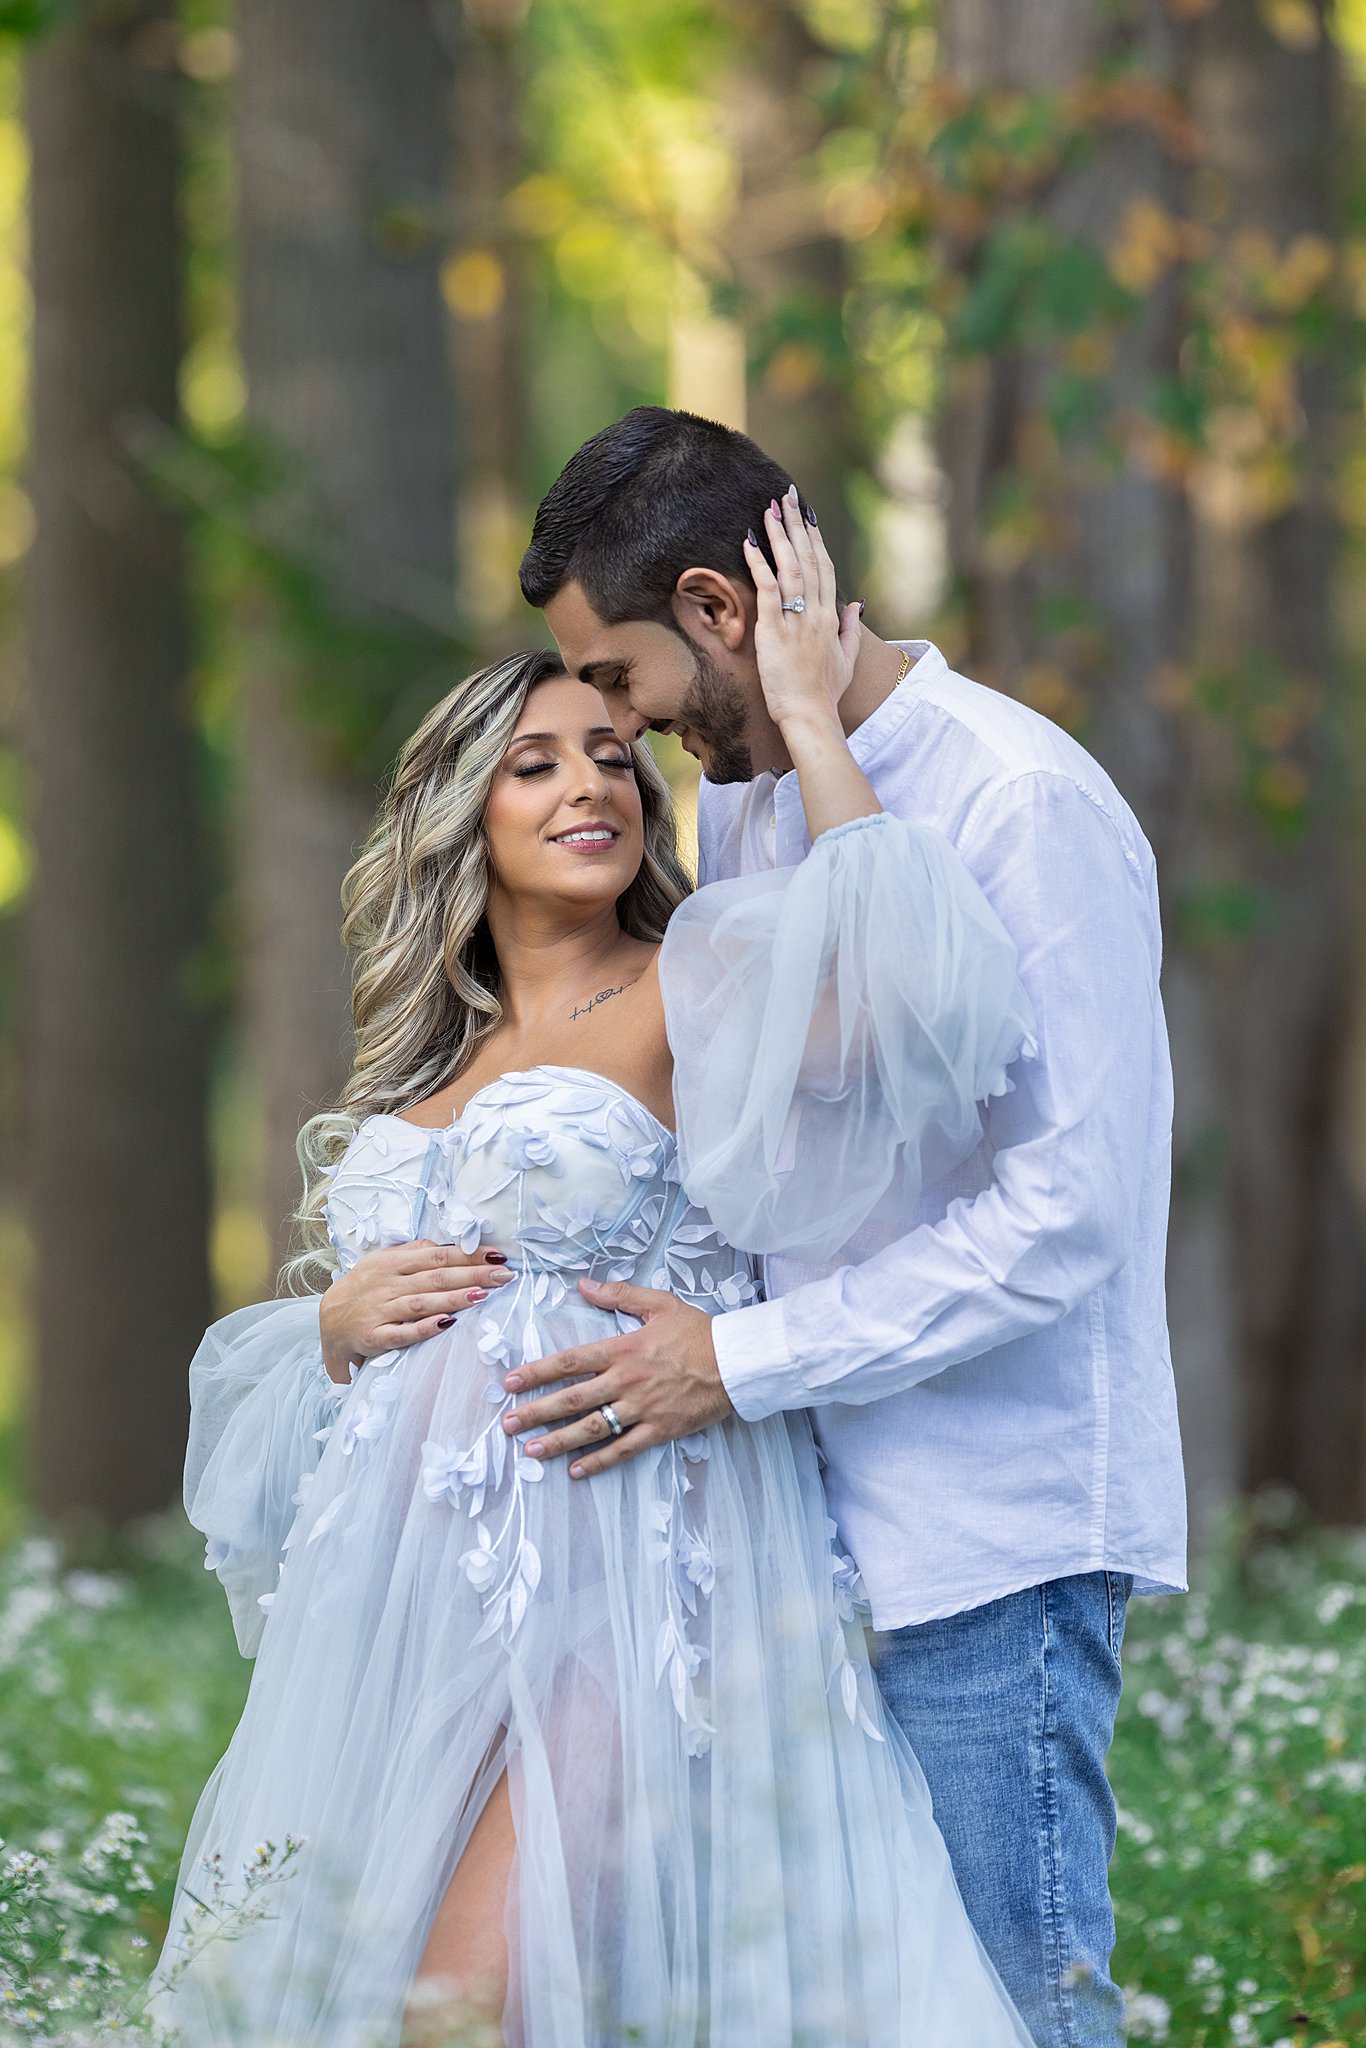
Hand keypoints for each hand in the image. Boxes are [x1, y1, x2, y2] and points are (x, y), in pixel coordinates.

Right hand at [318, 1239, 513, 1384]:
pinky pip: (402, 1333)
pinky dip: (424, 1328)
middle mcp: (387, 1284)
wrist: (328, 1321)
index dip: (470, 1255)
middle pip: (436, 1277)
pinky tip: (447, 1324)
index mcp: (393, 1262)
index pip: (438, 1255)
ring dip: (454, 1299)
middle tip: (505, 1276)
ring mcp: (380, 1311)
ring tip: (483, 1296)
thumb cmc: (365, 1288)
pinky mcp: (374, 1337)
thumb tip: (446, 1244)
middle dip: (473, 1276)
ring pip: (422, 1302)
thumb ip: (414, 1253)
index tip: (499, 1256)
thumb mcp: (384, 1262)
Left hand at [499, 1278, 734, 1475]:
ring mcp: (642, 1408)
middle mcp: (626, 1381)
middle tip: (507, 1425)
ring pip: (592, 1428)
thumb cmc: (699, 1331)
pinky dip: (599, 1462)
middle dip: (536, 1412)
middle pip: (572, 1399)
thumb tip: (584, 1284)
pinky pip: (624, 1450)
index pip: (569, 1362)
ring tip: (531, 1451)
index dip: (536, 1373)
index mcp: (623, 1349)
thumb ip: (619, 1294)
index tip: (509, 1383)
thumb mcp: (660, 1303)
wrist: (737, 1361)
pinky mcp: (660, 1430)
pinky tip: (576, 1471)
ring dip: (558, 1441)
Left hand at [743, 483, 860, 740]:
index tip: (807, 515)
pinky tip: (751, 541)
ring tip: (769, 508)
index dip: (815, 538)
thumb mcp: (846, 659)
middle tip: (786, 495)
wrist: (811, 717)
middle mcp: (817, 613)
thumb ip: (852, 628)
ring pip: (789, 567)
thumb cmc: (825, 694)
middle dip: (796, 524)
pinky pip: (767, 589)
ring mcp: (796, 620)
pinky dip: (759, 563)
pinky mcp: (774, 631)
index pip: (825, 567)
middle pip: (809, 558)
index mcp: (832, 617)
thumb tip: (857, 604)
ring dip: (779, 535)